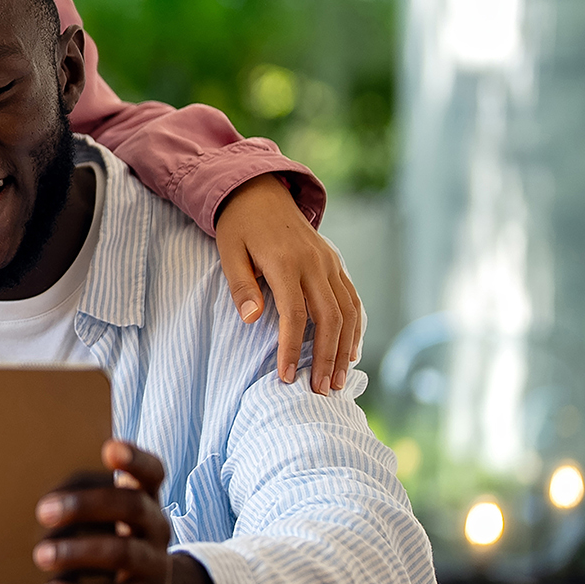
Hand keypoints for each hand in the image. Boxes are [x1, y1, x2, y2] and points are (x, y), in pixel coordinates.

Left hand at [33, 440, 221, 583]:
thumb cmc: (104, 546)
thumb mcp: (99, 522)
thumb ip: (74, 502)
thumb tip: (25, 496)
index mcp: (144, 499)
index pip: (151, 472)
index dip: (135, 459)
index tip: (110, 449)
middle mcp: (157, 528)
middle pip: (131, 505)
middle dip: (86, 505)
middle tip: (43, 512)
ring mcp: (157, 567)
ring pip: (122, 552)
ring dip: (76, 551)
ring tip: (40, 555)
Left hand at [213, 174, 360, 393]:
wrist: (260, 192)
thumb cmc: (238, 226)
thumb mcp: (229, 252)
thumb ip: (241, 285)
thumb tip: (252, 319)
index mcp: (286, 263)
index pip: (295, 315)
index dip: (292, 349)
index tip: (287, 377)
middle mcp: (315, 264)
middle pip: (329, 319)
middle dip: (327, 358)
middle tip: (322, 391)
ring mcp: (330, 263)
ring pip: (348, 312)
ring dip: (345, 348)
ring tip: (338, 380)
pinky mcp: (336, 264)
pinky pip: (353, 299)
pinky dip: (356, 327)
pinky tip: (350, 351)